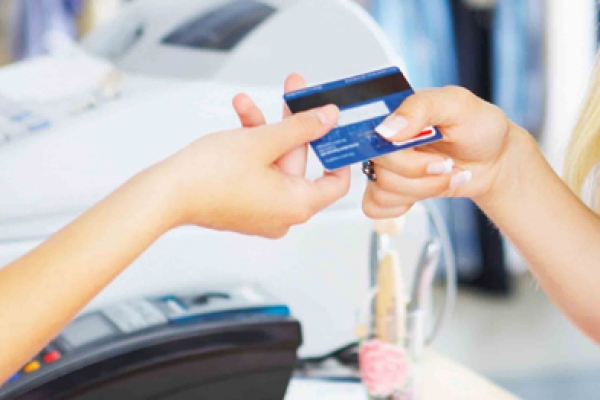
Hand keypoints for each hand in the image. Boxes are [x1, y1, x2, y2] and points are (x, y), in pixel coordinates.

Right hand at [153, 86, 349, 237]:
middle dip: (290, 124)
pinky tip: (239, 118)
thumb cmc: (207, 177)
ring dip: (264, 130)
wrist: (164, 194)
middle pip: (298, 162)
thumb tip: (328, 118)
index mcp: (296, 205)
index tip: (334, 128)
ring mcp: (262, 209)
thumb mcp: (262, 141)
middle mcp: (282, 213)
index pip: (336, 182)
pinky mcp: (243, 203)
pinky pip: (258, 170)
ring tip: (248, 103)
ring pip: (274, 161)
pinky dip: (251, 147)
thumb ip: (300, 127)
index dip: (337, 151)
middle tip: (293, 93)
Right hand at [363, 86, 529, 217]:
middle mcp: (383, 140)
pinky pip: (375, 206)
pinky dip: (401, 205)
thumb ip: (421, 107)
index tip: (420, 147)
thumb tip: (387, 129)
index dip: (391, 148)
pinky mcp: (390, 191)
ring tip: (444, 174)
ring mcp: (386, 167)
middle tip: (445, 163)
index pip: (368, 132)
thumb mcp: (458, 104)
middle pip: (378, 166)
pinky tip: (425, 190)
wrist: (494, 160)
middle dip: (418, 171)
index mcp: (392, 113)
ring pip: (381, 189)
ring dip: (421, 188)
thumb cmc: (478, 128)